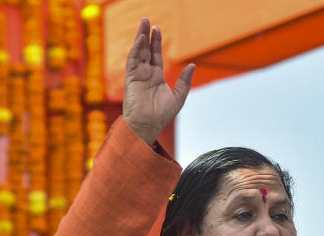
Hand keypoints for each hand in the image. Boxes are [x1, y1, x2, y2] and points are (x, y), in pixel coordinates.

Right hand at [123, 18, 195, 145]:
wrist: (147, 126)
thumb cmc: (161, 116)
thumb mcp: (178, 97)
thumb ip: (184, 81)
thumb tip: (192, 65)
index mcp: (156, 77)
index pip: (155, 56)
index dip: (156, 42)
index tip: (157, 29)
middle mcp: (145, 74)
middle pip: (146, 50)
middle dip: (146, 35)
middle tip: (147, 20)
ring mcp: (137, 75)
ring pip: (138, 52)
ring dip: (140, 38)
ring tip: (143, 23)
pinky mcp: (131, 79)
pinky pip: (132, 61)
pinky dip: (136, 49)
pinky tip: (140, 39)